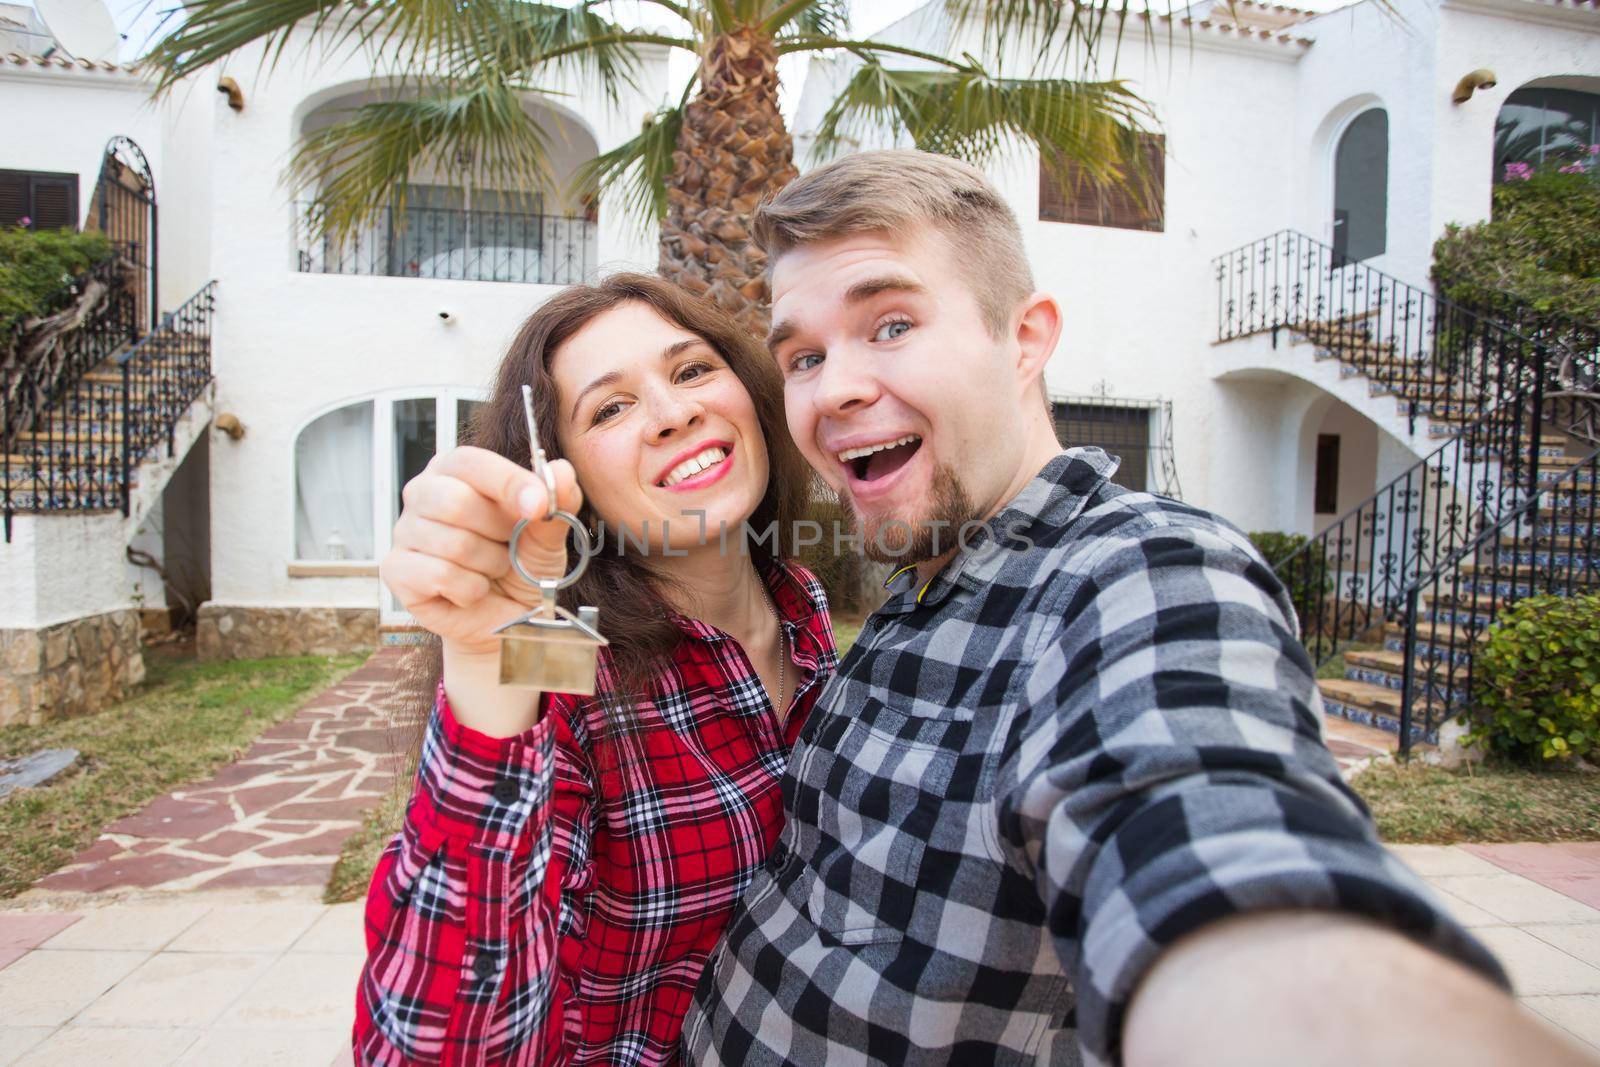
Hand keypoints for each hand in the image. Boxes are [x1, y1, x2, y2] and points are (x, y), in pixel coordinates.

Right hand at [381, 445, 582, 658]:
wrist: (503, 620)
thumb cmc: (520, 568)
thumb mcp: (548, 537)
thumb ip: (556, 504)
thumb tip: (562, 471)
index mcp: (456, 470)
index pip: (471, 462)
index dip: (507, 482)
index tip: (539, 505)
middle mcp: (423, 493)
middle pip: (455, 502)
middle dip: (498, 533)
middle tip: (509, 548)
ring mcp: (404, 530)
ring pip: (454, 544)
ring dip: (488, 566)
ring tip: (491, 570)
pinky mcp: (395, 569)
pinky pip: (440, 575)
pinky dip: (469, 589)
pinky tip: (471, 590)